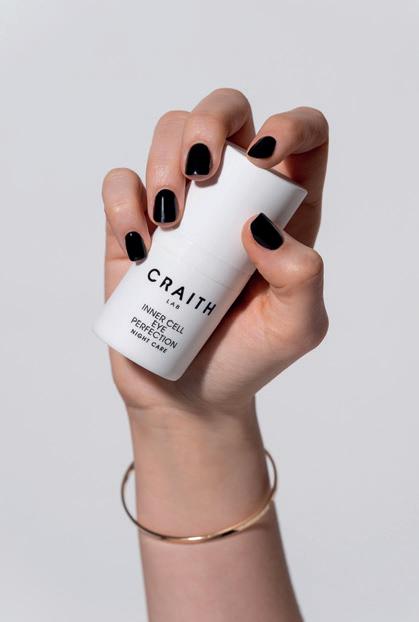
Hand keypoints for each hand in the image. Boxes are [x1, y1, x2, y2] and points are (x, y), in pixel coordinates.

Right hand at [101, 88, 328, 422]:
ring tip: (169, 223)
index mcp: (283, 209)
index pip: (301, 135)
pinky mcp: (135, 225)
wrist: (190, 391)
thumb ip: (303, 276)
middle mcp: (232, 195)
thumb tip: (260, 226)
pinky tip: (138, 247)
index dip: (291, 124)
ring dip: (163, 160)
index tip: (266, 156)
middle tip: (201, 176)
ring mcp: (182, 206)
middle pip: (225, 112)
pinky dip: (123, 200)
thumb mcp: (297, 327)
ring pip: (169, 132)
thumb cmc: (249, 357)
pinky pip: (121, 182)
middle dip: (208, 123)